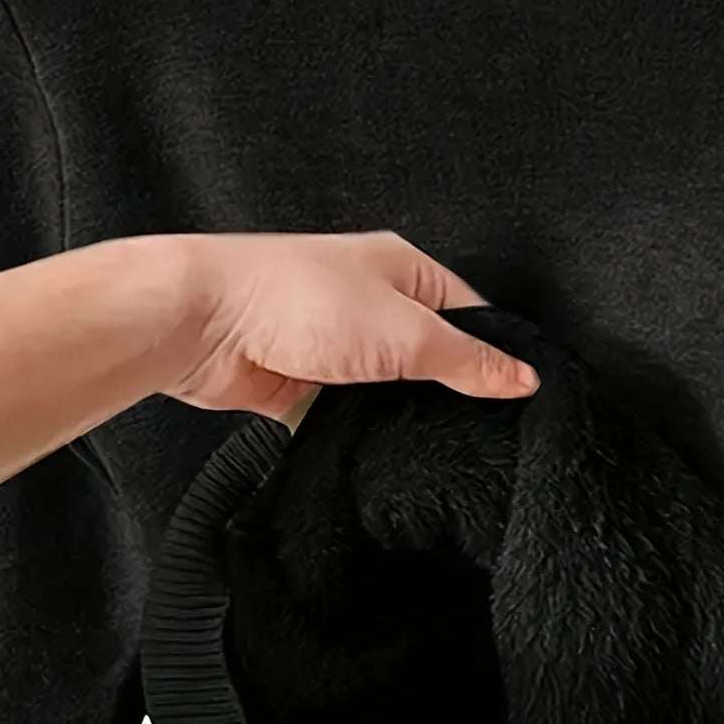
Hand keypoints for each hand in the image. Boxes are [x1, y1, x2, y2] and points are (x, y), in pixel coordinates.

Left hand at [162, 230, 539, 422]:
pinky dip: (361, 433)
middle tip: (481, 432)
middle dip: (448, 391)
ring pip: (390, 391)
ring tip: (430, 446)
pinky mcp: (304, 383)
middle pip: (431, 355)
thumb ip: (467, 360)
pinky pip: (348, 416)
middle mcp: (371, 302)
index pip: (471, 314)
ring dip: (400, 415)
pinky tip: (379, 454)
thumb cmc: (294, 298)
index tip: (521, 400)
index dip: (497, 355)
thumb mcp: (405, 331)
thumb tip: (523, 378)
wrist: (200, 322)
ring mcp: (336, 344)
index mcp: (403, 270)